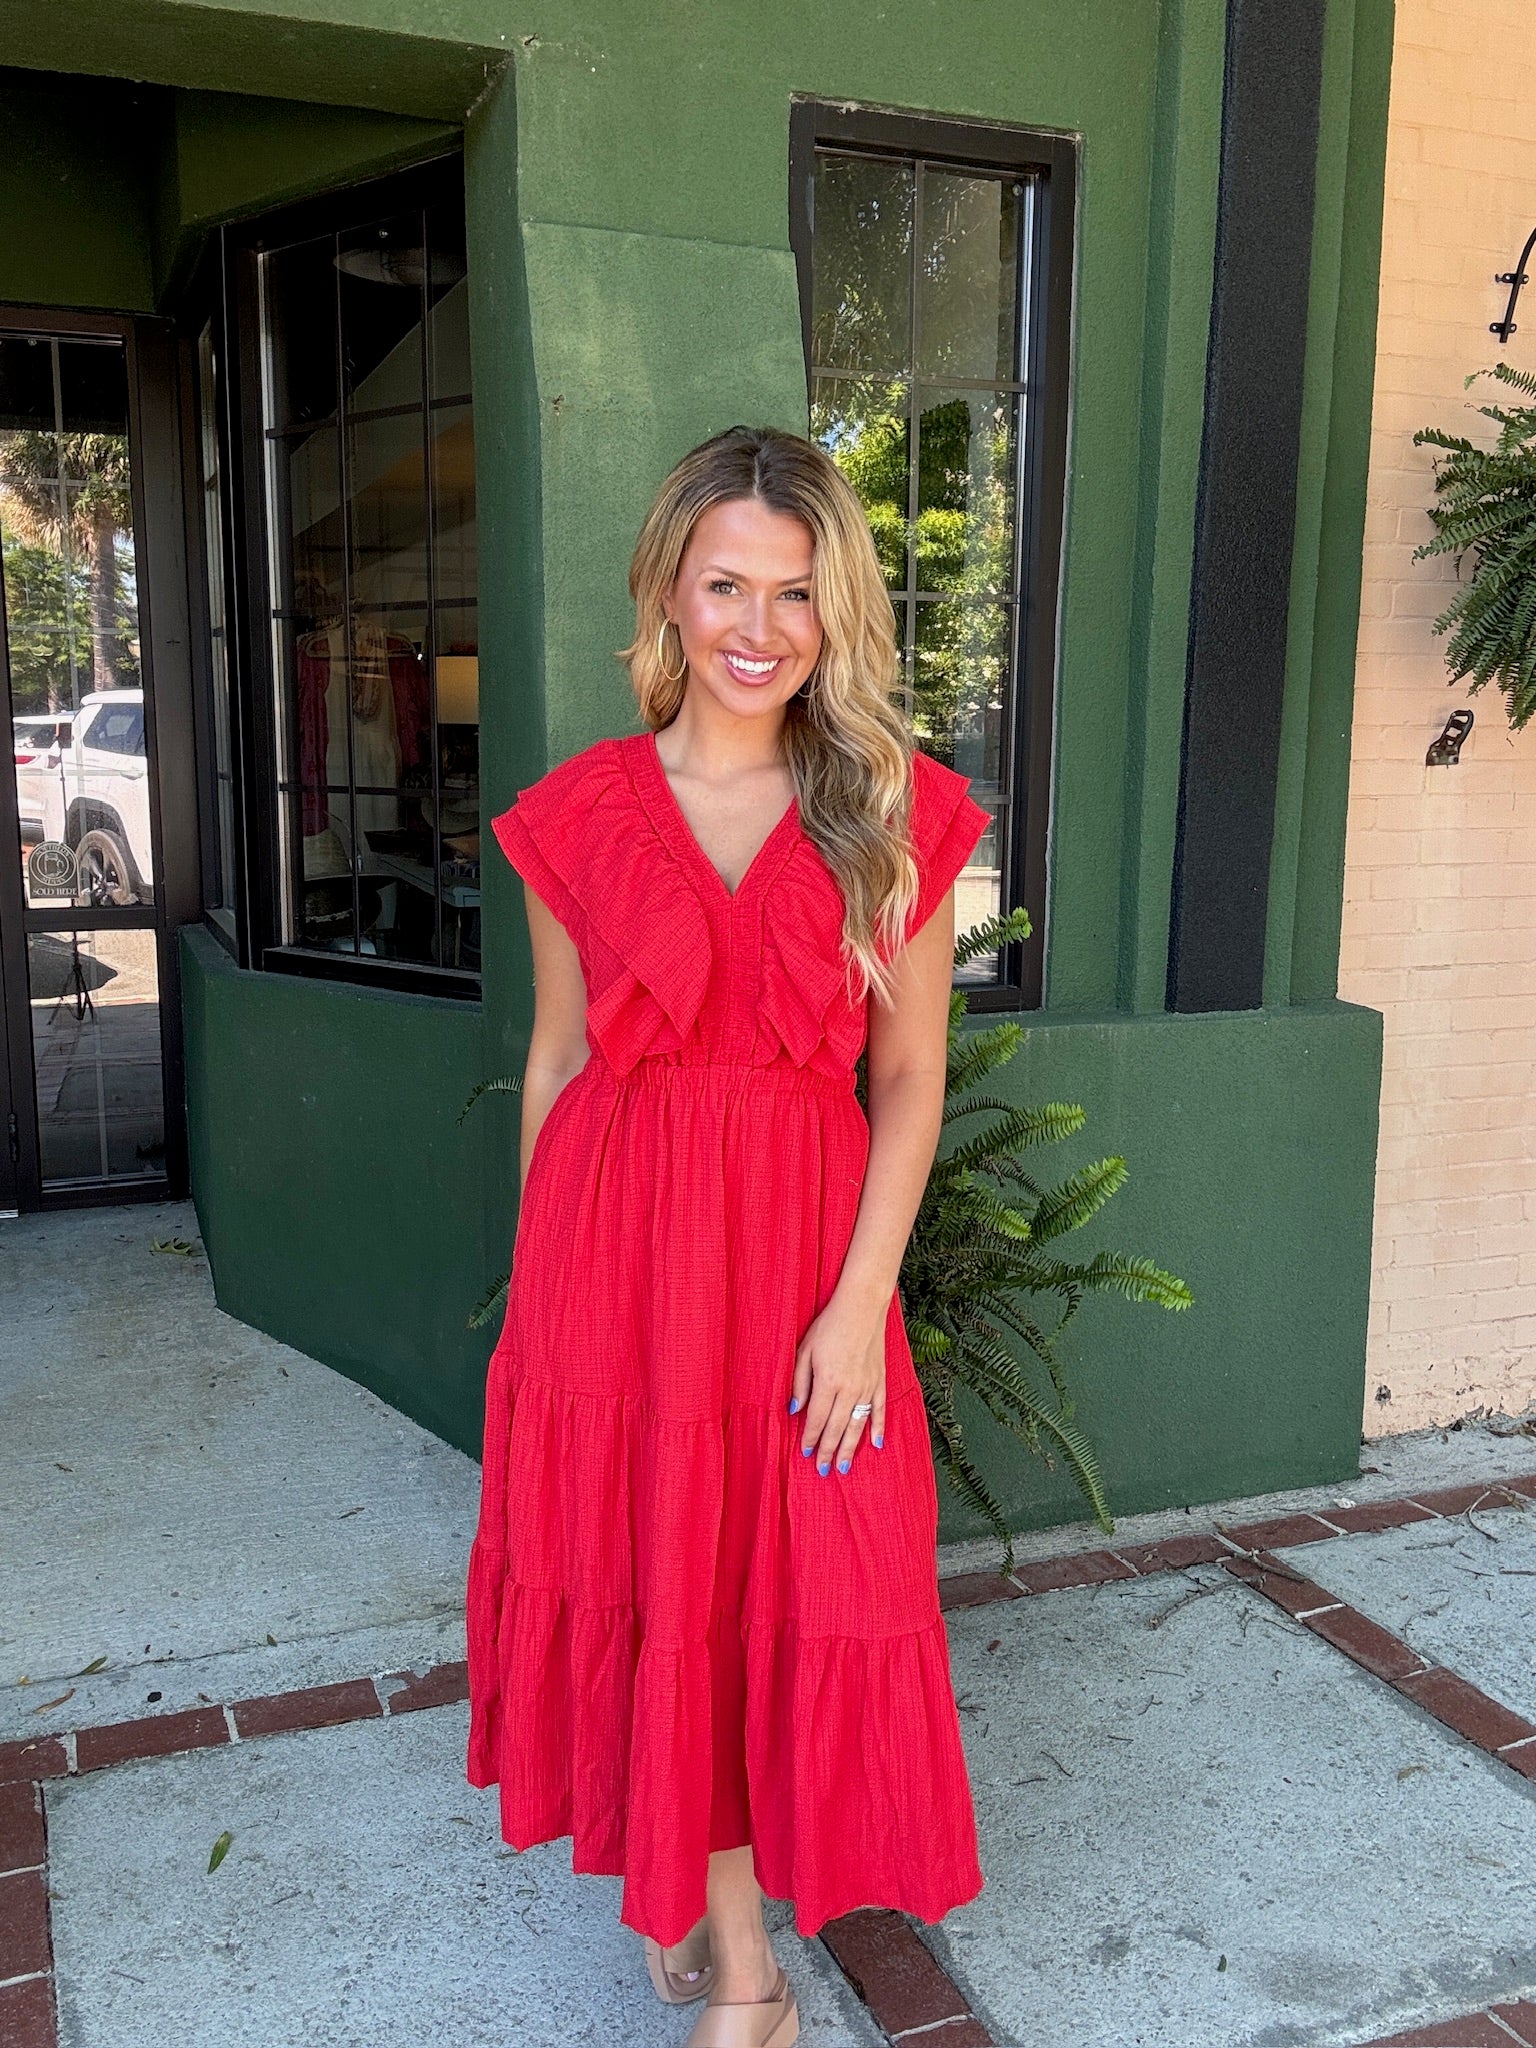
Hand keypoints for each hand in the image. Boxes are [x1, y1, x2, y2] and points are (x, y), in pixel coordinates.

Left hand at [789, 1289, 886, 1474]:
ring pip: (857, 1425)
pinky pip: (880, 1410)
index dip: (810, 1438)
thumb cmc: (828, 1326)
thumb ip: (799, 1382)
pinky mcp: (881, 1381)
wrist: (862, 1307)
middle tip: (823, 1470)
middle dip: (828, 1451)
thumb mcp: (804, 1350)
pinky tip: (875, 1444)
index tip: (805, 1453)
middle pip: (836, 1428)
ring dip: (849, 1448)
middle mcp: (849, 1389)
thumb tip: (795, 1410)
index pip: (816, 1419)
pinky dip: (878, 1428)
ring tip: (843, 1467)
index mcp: (828, 1382)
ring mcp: (868, 1386)